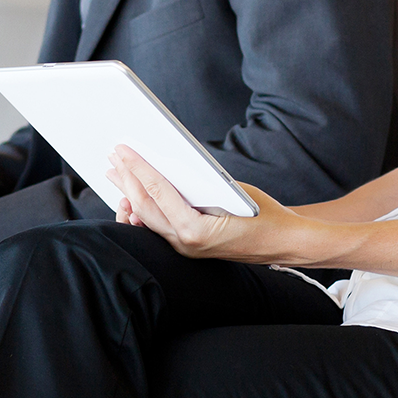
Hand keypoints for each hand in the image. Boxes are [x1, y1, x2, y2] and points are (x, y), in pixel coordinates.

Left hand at [106, 146, 299, 263]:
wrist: (284, 242)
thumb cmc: (264, 213)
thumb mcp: (232, 191)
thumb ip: (199, 184)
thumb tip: (168, 166)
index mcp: (196, 230)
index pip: (158, 192)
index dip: (137, 168)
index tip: (122, 149)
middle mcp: (186, 243)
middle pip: (145, 207)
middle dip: (126, 179)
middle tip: (113, 156)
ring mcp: (184, 248)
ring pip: (146, 219)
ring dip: (129, 194)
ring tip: (114, 174)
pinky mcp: (186, 247)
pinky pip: (156, 227)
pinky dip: (141, 211)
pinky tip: (130, 198)